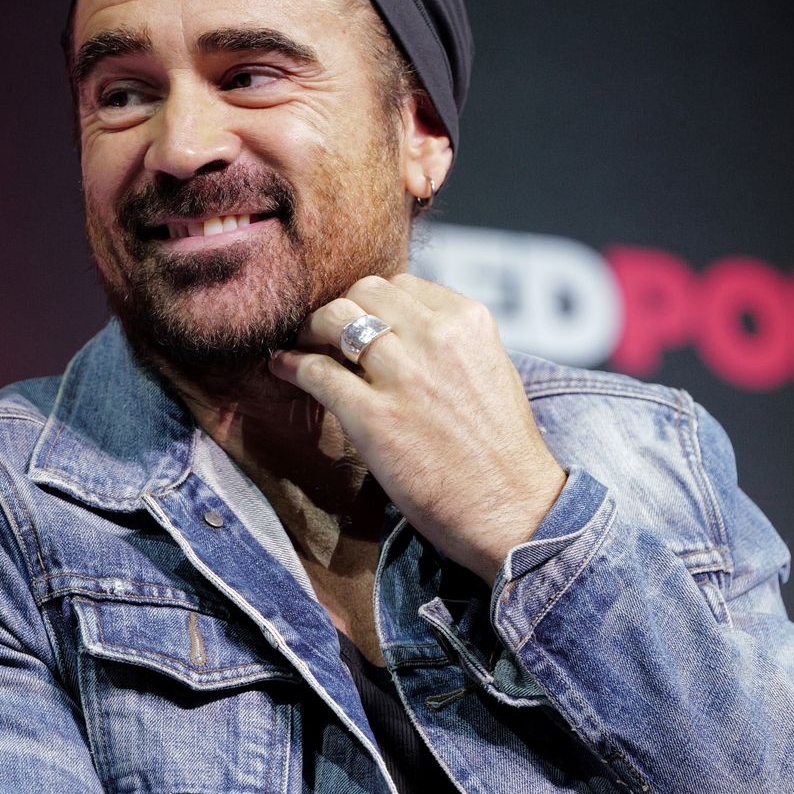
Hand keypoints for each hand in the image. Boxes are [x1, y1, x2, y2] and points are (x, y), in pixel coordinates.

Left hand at [267, 273, 566, 580]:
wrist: (512, 509)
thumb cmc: (503, 451)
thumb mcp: (491, 371)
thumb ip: (451, 343)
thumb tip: (402, 331)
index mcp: (468, 321)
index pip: (402, 285)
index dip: (374, 302)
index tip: (362, 321)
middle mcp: (436, 337)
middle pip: (364, 291)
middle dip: (341, 308)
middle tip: (326, 332)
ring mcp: (403, 375)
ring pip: (335, 319)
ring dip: (310, 329)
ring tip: (302, 344)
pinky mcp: (373, 417)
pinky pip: (316, 372)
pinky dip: (292, 365)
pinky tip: (282, 367)